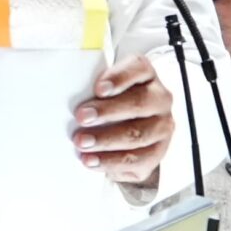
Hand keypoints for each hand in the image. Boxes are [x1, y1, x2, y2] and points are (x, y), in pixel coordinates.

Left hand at [71, 56, 171, 185]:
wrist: (129, 135)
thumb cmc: (111, 105)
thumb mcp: (103, 90)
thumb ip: (91, 88)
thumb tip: (68, 97)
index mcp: (146, 75)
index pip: (138, 68)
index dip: (119, 78)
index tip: (98, 89)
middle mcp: (160, 98)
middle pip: (138, 103)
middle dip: (107, 112)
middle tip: (81, 118)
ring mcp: (162, 126)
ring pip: (138, 135)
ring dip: (106, 140)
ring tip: (82, 143)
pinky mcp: (157, 152)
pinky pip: (137, 160)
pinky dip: (111, 162)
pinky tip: (93, 160)